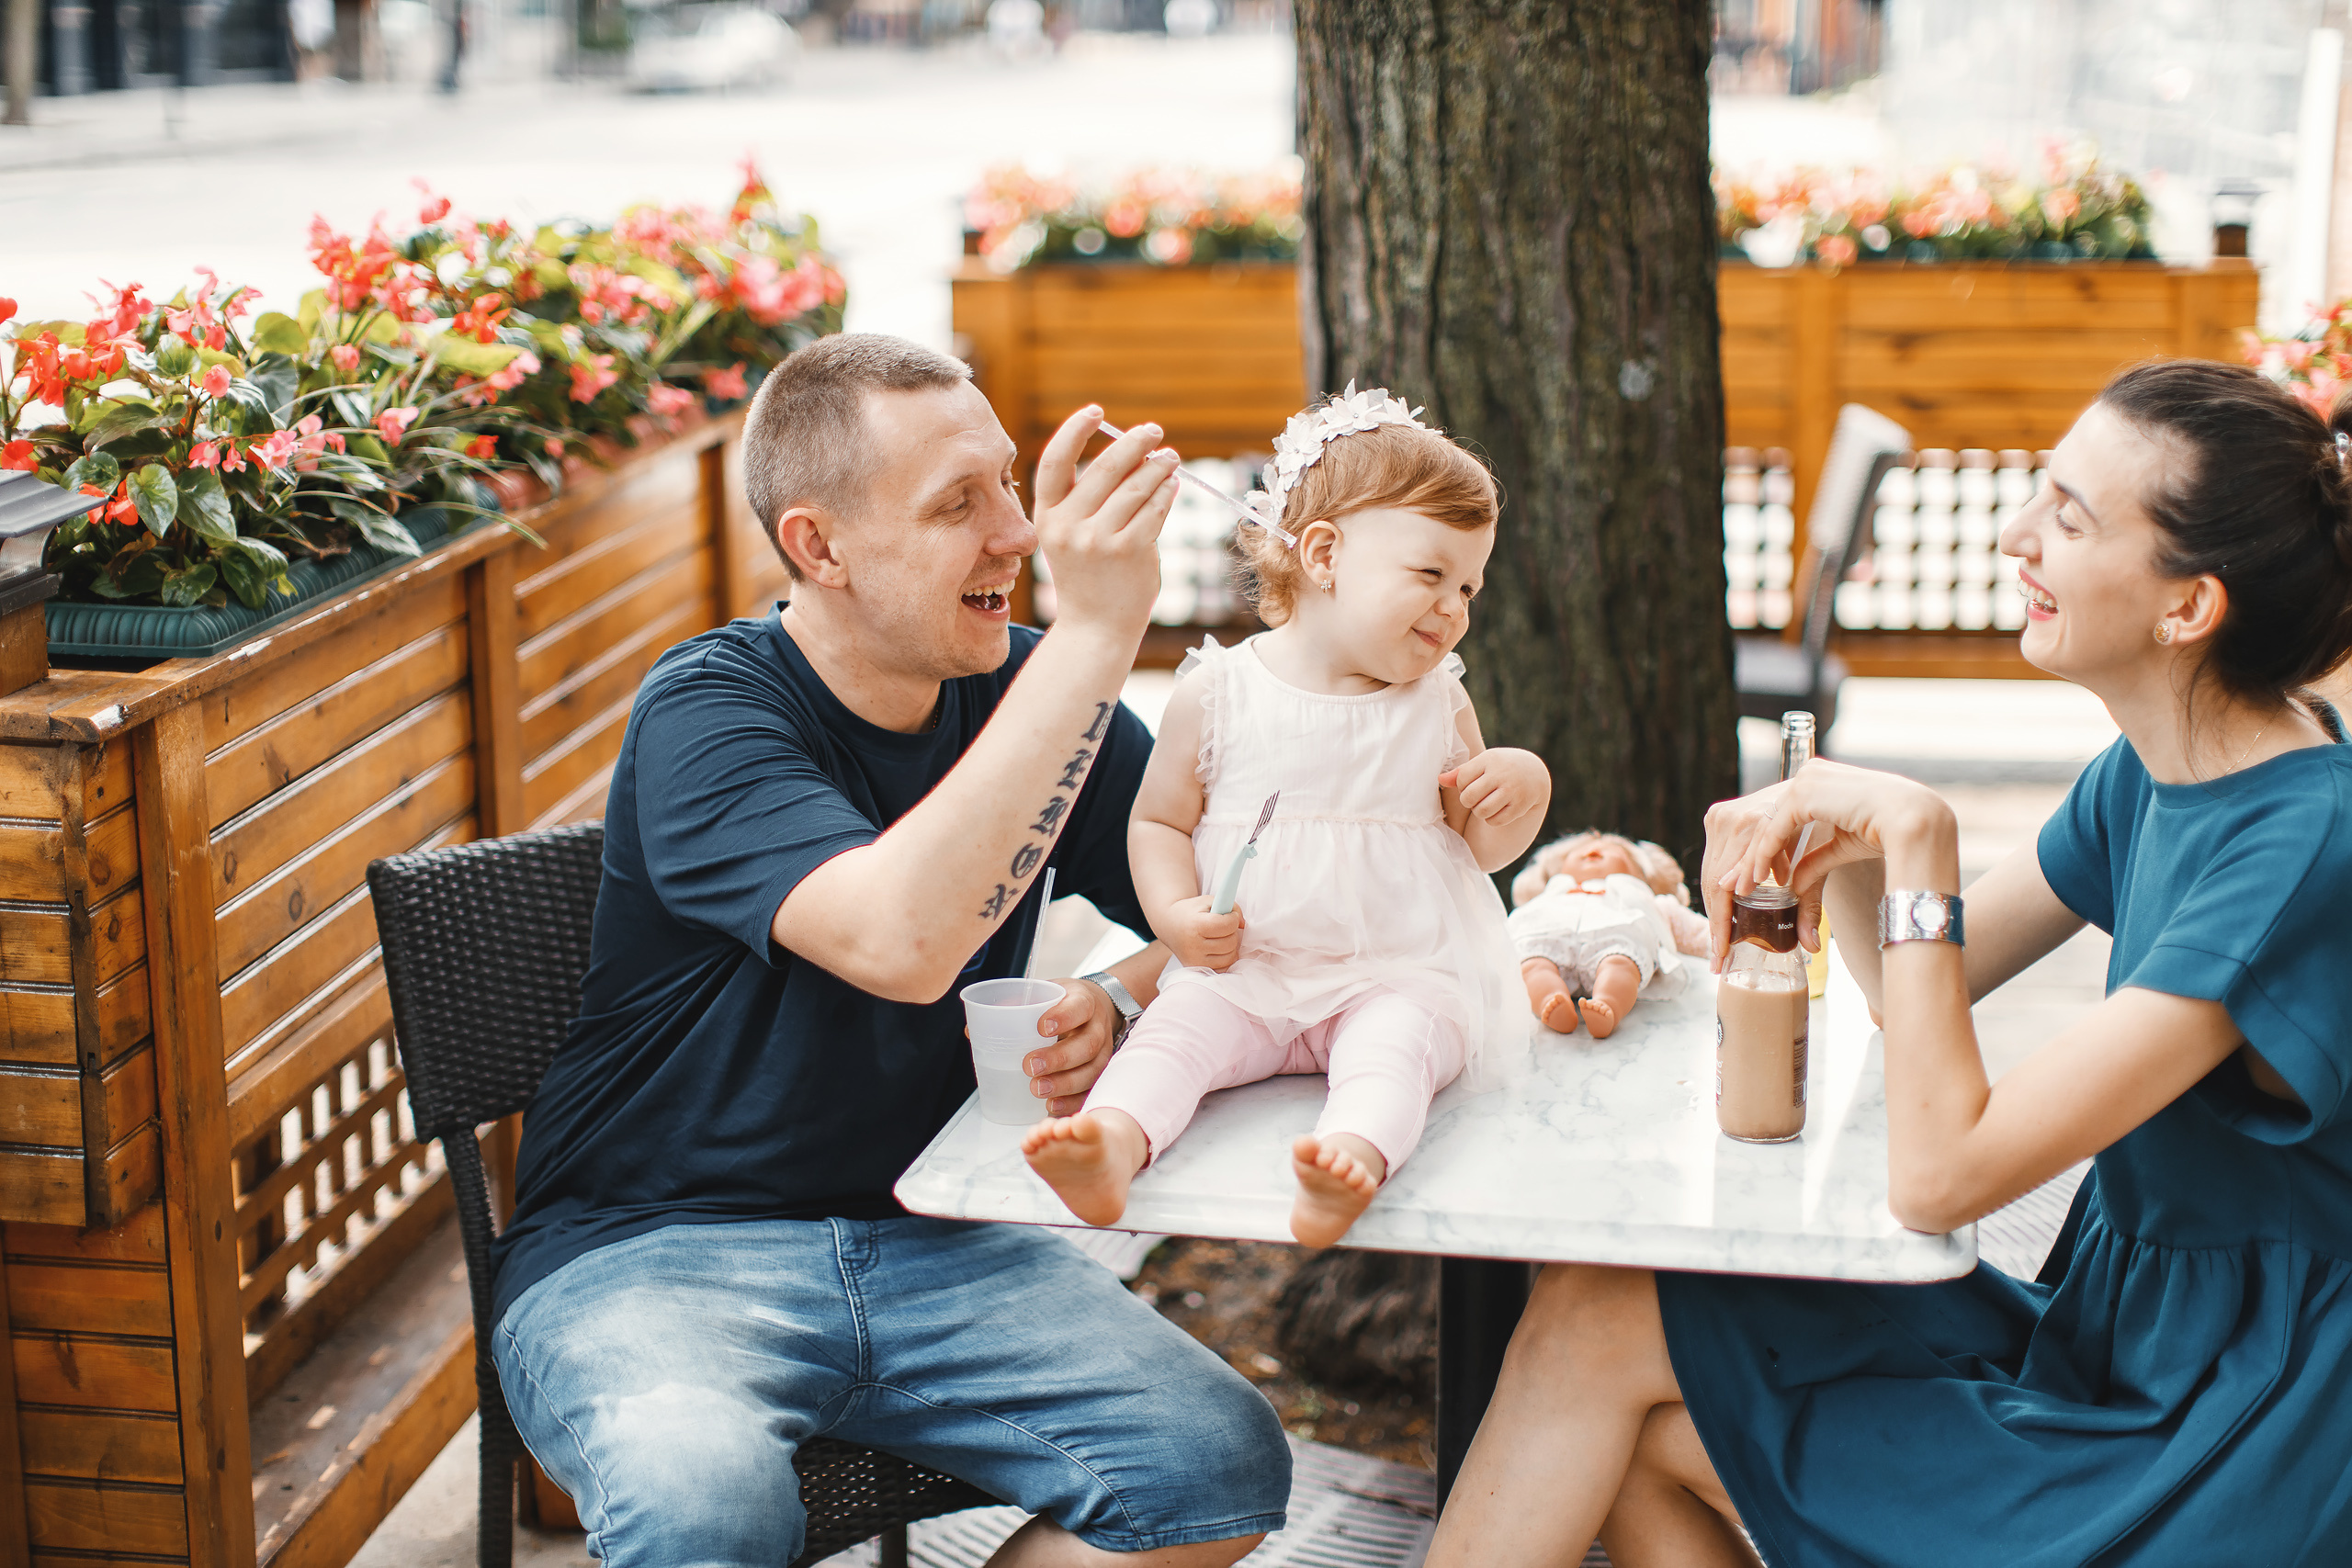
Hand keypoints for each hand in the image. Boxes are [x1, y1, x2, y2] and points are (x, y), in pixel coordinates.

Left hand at [1023, 977, 1120, 1116]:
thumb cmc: (1061, 1004)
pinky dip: (1072, 1101)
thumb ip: (1013, 1006)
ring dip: (1065, 1083)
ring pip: (1092, 1070)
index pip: (1080, 1007)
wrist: (1093, 1010)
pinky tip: (1052, 1104)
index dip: (1064, 1017)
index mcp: (1084, 1001)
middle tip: (1031, 1066)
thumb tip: (976, 1030)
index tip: (1042, 1027)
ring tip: (1038, 1089)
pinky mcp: (1099, 1073)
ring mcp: (1102, 1052)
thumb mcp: (1042, 994)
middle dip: (1059, 1058)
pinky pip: (1091, 1090)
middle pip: (1088, 1044)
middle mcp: (1097, 1027)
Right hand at [1029, 405, 1179, 639]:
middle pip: (1104, 468)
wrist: (1095, 627)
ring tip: (1170, 458)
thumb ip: (1090, 498)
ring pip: (1135, 487)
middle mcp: (1067, 526)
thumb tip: (1133, 453)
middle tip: (1153, 431)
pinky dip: (1166, 492)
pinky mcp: (1128, 551)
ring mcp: (1097, 540)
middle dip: (1133, 443)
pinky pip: (1154, 510)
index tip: (1097, 412)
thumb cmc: (1088, 576)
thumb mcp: (1072, 536)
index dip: (1074, 431)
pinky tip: (1172, 484)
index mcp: (1047, 517)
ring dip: (1158, 467)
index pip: (1054, 461)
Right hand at [1158, 895, 1243, 970]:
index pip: (1228, 925)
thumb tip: (1244, 925)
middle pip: (1230, 942)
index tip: (1228, 914)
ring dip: (1231, 945)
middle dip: (1232, 932)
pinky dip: (1226, 957)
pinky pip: (1224, 967)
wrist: (1169, 925)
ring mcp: (1194, 960)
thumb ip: (1231, 907)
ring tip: (1220, 937)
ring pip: (1230, 956)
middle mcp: (1193, 945)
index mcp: (1195, 925)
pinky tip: (1218, 948)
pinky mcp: (1196, 969)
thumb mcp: (1209, 901)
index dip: (1233, 917)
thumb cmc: (1192, 911)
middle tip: (1222, 926)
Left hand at [1441, 747, 1547, 828]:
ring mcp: (1512, 790)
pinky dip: (1491, 819)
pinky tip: (1496, 811)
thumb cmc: (1500, 767)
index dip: (1461, 786)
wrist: (1534, 773)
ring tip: (1484, 804)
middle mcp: (1501, 774)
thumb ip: (1460, 772)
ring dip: (1479, 812)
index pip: (1462, 778)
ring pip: (1481, 811)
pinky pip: (1495, 821)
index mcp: (1489, 759)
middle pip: (1469, 797)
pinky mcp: (1520, 806)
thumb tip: (1440, 780)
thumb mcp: (1483, 763)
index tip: (1470, 784)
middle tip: (1475, 798)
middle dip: (1468, 801)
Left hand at [1700, 759, 1951, 968]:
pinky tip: (1757, 878)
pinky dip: (1762, 854)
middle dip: (1744, 859)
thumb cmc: (1887, 833)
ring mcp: (1803, 780)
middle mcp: (1805, 777)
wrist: (1914, 820)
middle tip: (1731, 889)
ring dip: (1748, 861)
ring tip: (1738, 891)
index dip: (1758, 852)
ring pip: (1762, 826)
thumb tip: (1790, 887)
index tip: (1746, 880)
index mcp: (1814, 785)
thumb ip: (1810, 864)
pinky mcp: (1805, 791)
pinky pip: (1774, 828)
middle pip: (1761, 822)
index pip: (1775, 820)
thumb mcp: (1838, 849)